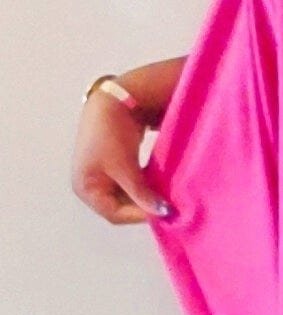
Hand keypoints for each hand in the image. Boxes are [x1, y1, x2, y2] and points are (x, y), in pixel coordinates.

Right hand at [71, 92, 173, 225]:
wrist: (113, 99)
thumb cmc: (112, 134)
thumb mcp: (127, 168)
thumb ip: (142, 193)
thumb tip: (163, 213)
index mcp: (85, 188)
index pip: (114, 214)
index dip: (138, 215)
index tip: (163, 212)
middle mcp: (89, 185)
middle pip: (119, 207)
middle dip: (141, 207)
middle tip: (166, 207)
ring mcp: (99, 175)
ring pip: (125, 196)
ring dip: (143, 197)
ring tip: (163, 197)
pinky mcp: (110, 165)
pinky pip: (127, 183)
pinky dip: (141, 185)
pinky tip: (157, 185)